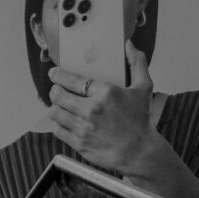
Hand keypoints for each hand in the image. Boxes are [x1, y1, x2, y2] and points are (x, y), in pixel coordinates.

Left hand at [47, 42, 155, 174]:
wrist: (141, 153)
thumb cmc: (141, 120)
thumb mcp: (144, 88)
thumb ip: (137, 63)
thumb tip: (128, 44)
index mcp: (105, 93)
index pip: (71, 79)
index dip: (57, 75)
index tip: (54, 73)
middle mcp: (92, 110)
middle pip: (57, 95)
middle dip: (55, 90)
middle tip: (58, 90)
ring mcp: (84, 128)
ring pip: (55, 112)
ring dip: (56, 107)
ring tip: (62, 106)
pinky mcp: (79, 143)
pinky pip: (57, 130)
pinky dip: (59, 124)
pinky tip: (66, 121)